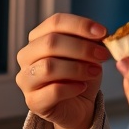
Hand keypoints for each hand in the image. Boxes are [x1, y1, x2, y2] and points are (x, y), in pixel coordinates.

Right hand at [16, 13, 110, 128]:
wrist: (79, 106)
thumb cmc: (81, 74)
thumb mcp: (88, 53)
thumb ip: (90, 41)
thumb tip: (100, 33)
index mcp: (38, 37)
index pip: (55, 22)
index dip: (80, 25)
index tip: (103, 32)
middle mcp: (27, 56)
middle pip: (50, 42)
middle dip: (81, 47)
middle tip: (103, 54)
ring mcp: (26, 79)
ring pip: (49, 67)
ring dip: (77, 68)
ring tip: (95, 71)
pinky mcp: (33, 101)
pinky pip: (52, 91)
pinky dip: (72, 88)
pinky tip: (83, 87)